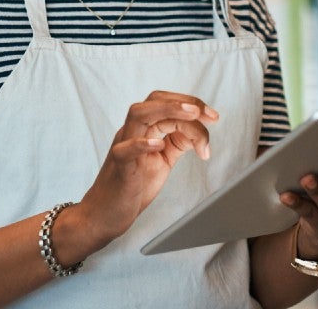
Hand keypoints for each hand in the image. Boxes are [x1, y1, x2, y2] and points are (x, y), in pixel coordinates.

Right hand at [78, 90, 219, 242]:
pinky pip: (125, 150)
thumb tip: (200, 131)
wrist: (104, 215)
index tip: (213, 116)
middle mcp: (131, 132)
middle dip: (182, 101)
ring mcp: (123, 147)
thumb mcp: (162, 160)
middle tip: (206, 113)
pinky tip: (159, 144)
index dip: (191, 104)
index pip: (165, 102)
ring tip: (191, 115)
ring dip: (167, 110)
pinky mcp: (119, 168)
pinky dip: (142, 143)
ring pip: (138, 114)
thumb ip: (178, 143)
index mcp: (142, 129)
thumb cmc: (132, 186)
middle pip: (152, 100)